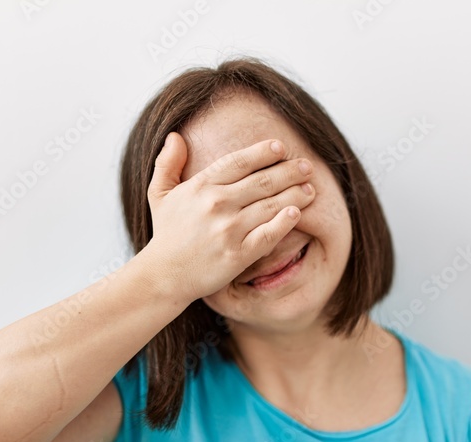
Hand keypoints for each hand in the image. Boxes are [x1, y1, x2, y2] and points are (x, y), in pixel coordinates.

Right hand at [143, 132, 315, 301]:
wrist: (164, 276)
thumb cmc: (166, 234)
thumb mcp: (159, 194)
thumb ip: (167, 164)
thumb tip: (176, 136)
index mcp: (201, 186)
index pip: (239, 162)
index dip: (263, 152)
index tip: (280, 147)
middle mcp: (216, 204)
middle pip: (262, 181)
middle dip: (289, 172)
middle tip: (307, 166)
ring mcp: (228, 230)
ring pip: (270, 206)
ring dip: (294, 194)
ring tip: (311, 189)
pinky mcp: (238, 255)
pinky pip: (267, 235)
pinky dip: (283, 222)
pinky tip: (297, 213)